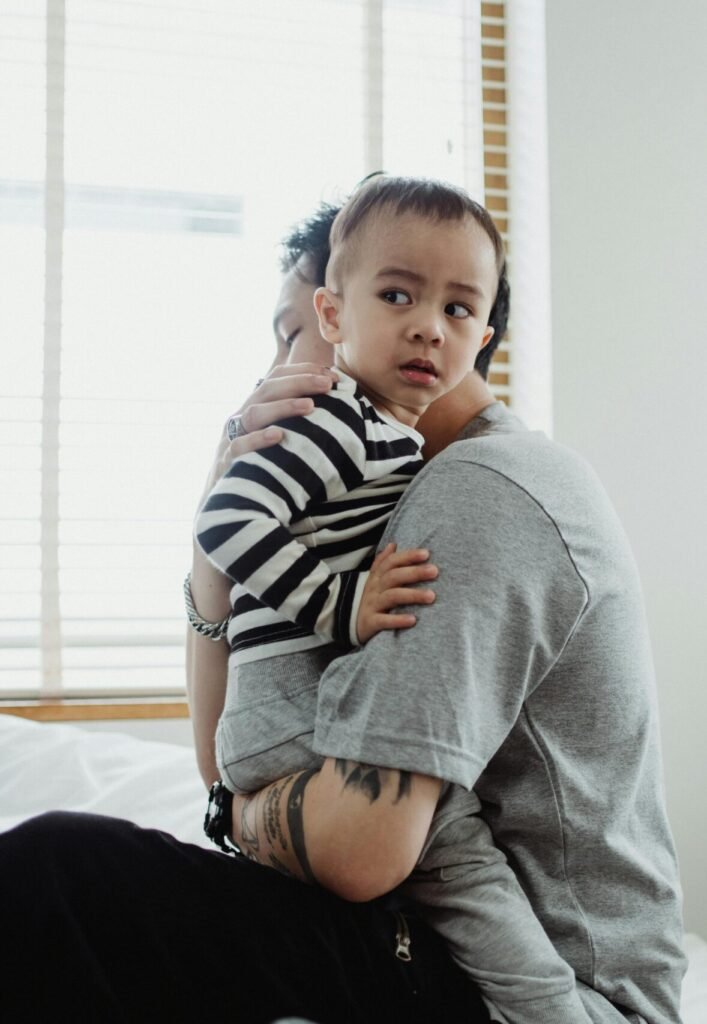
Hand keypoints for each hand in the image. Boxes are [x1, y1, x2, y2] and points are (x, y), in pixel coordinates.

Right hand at [197, 363, 338, 505]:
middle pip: (268, 389)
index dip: (303, 371)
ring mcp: (232, 438)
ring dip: (283, 407)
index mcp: (256, 407)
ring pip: (254, 413)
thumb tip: (339, 408)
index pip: (276, 378)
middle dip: (299, 382)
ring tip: (310, 406)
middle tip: (328, 384)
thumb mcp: (278, 438)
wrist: (231, 501)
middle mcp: (243, 417)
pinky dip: (258, 439)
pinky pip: (239, 446)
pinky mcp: (228, 462)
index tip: (333, 375)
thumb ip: (298, 421)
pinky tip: (278, 435)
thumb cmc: (264, 467)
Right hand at [356, 543, 437, 643]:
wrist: (347, 623)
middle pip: (393, 576)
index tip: (426, 554)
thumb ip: (383, 562)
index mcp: (377, 576)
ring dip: (412, 595)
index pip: (391, 561)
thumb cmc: (370, 599)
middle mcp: (374, 588)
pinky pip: (384, 621)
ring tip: (431, 596)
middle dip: (414, 572)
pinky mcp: (370, 622)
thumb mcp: (374, 579)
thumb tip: (393, 544)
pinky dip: (398, 620)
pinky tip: (413, 620)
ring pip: (392, 596)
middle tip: (434, 571)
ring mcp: (372, 605)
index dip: (407, 556)